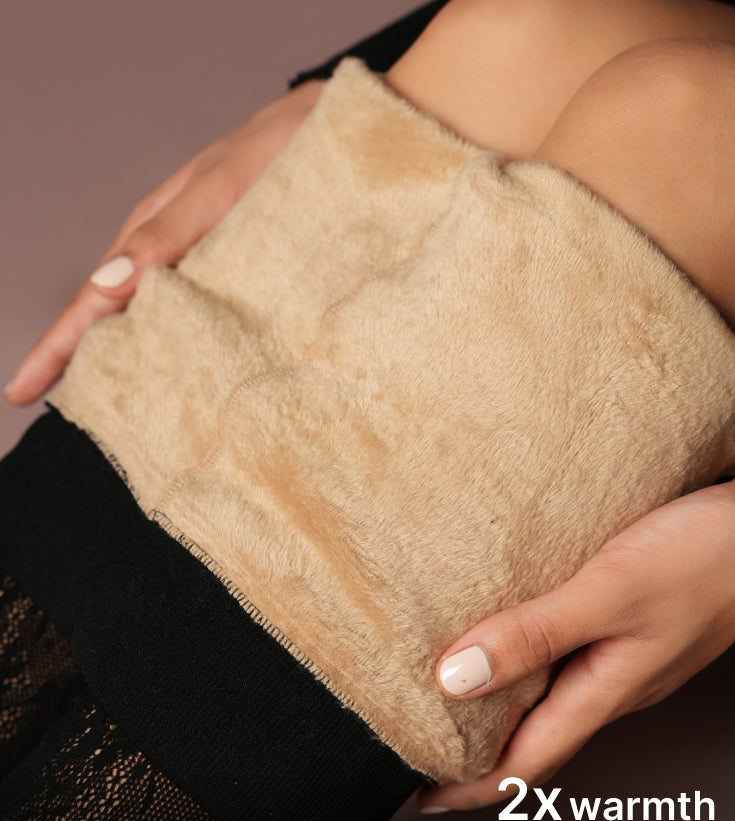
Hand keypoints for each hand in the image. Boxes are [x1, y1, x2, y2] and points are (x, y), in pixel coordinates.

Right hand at [4, 80, 323, 405]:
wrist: (347, 136)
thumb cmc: (281, 149)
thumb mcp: (221, 189)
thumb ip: (166, 234)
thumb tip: (108, 285)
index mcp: (154, 235)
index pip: (93, 300)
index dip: (56, 349)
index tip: (20, 393)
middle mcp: (175, 257)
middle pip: (117, 320)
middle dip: (83, 366)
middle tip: (58, 415)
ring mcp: (208, 271)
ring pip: (158, 324)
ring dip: (135, 364)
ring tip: (115, 411)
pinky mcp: (245, 280)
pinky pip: (205, 322)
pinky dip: (189, 353)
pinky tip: (189, 380)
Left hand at [420, 467, 734, 810]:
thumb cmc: (706, 559)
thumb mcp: (611, 594)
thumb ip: (536, 634)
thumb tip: (455, 679)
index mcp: (604, 693)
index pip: (525, 764)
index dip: (468, 786)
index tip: (418, 794)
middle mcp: (609, 684)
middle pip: (531, 735)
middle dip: (475, 749)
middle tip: (420, 740)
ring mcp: (620, 655)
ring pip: (546, 694)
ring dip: (497, 700)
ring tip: (447, 687)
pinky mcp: (625, 622)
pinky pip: (564, 653)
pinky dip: (525, 654)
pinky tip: (507, 628)